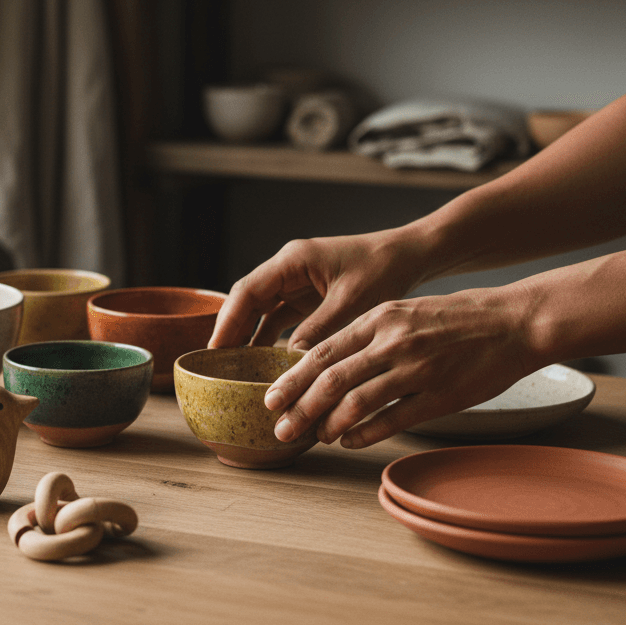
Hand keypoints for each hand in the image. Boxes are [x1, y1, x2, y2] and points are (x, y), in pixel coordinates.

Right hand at [209, 231, 428, 352]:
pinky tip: (261, 361)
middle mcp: (288, 269)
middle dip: (231, 331)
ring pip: (260, 310)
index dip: (228, 321)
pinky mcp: (307, 296)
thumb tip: (289, 360)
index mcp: (292, 260)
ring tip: (234, 368)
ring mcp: (296, 282)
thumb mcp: (352, 302)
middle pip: (247, 301)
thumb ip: (319, 329)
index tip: (215, 349)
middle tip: (217, 365)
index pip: (247, 291)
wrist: (410, 256)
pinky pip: (279, 318)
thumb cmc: (384, 269)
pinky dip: (269, 338)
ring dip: (247, 336)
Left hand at [262, 285, 540, 448]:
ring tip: (315, 437)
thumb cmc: (454, 318)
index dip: (292, 379)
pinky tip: (349, 441)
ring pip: (357, 402)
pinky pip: (392, 419)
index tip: (271, 398)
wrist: (513, 320)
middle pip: (331, 379)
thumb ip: (365, 335)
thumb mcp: (402, 311)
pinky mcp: (441, 395)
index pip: (322, 352)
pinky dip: (364, 434)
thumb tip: (324, 364)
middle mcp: (393, 342)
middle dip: (299, 407)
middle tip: (280, 429)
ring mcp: (417, 369)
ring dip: (328, 424)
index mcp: (378, 318)